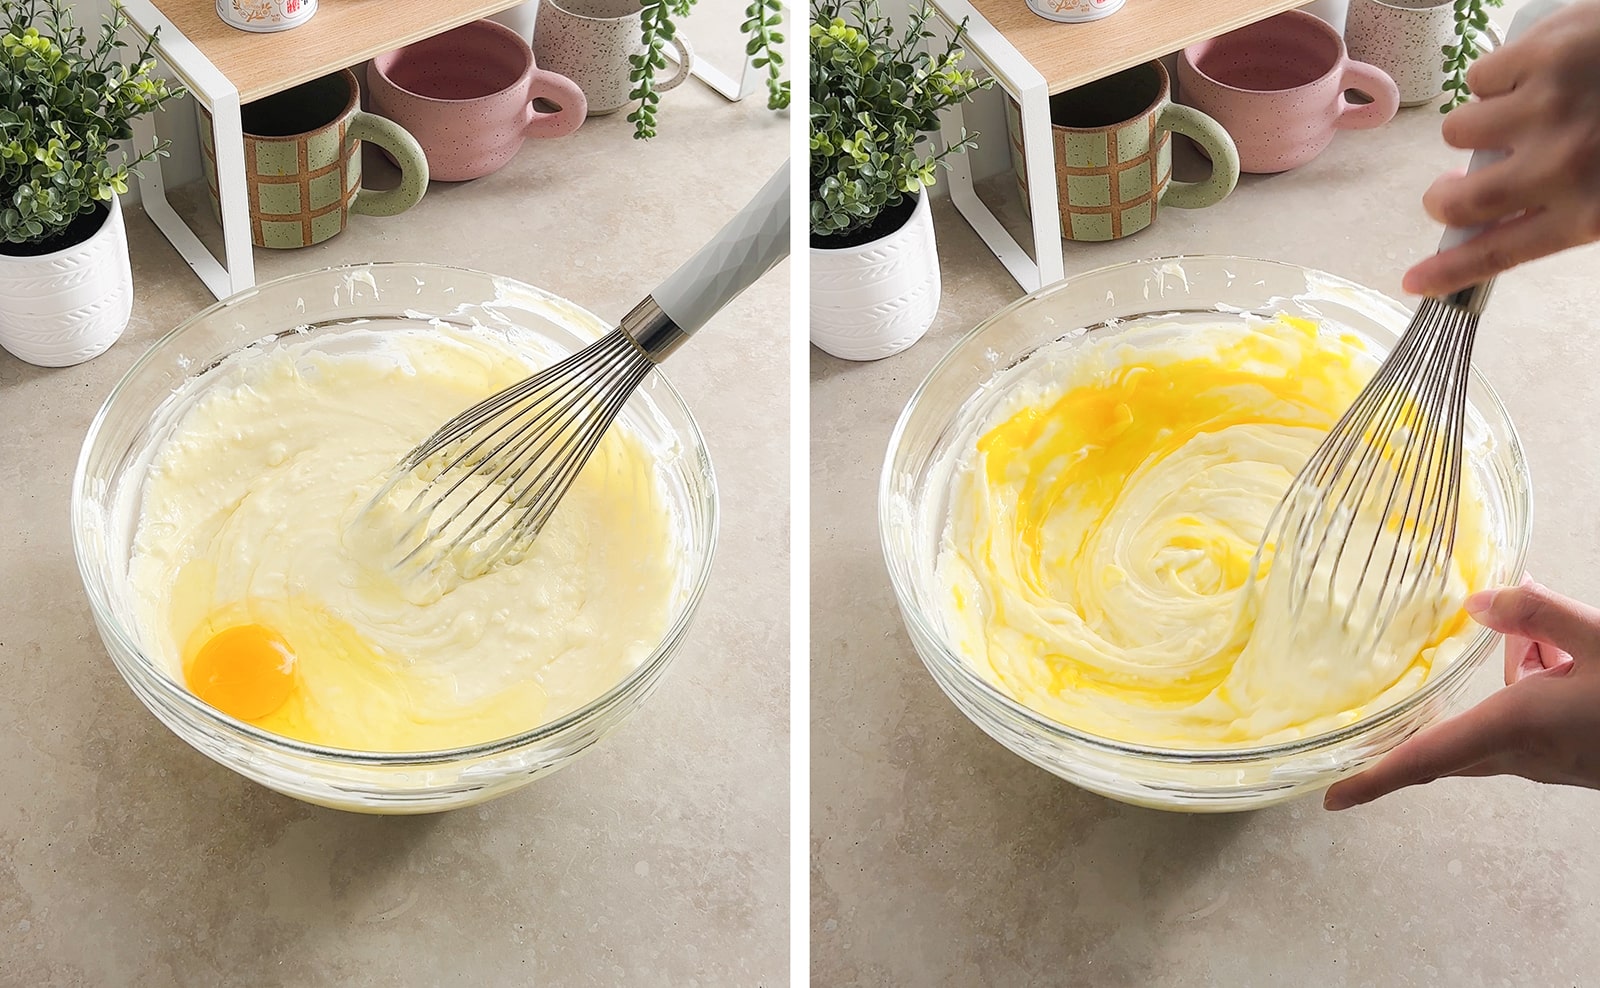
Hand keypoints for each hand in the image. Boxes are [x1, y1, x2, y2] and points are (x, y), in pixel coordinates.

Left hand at [1323, 579, 1599, 809]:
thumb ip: (1536, 614)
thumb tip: (1475, 602)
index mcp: (1515, 727)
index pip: (1427, 758)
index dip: (1374, 779)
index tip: (1332, 797)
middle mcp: (1521, 753)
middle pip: (1447, 737)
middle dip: (1417, 718)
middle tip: (1371, 706)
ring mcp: (1546, 760)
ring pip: (1492, 717)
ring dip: (1503, 676)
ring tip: (1541, 636)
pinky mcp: (1566, 755)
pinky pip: (1523, 717)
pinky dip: (1533, 680)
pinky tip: (1558, 651)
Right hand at [1403, 0, 1599, 296]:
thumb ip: (1568, 213)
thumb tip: (1498, 225)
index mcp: (1591, 211)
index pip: (1499, 254)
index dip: (1449, 274)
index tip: (1415, 282)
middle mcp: (1562, 166)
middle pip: (1458, 201)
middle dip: (1444, 198)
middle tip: (1451, 189)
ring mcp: (1546, 106)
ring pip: (1461, 131)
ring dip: (1482, 126)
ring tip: (1523, 113)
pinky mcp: (1540, 54)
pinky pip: (1481, 77)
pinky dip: (1501, 76)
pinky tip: (1538, 71)